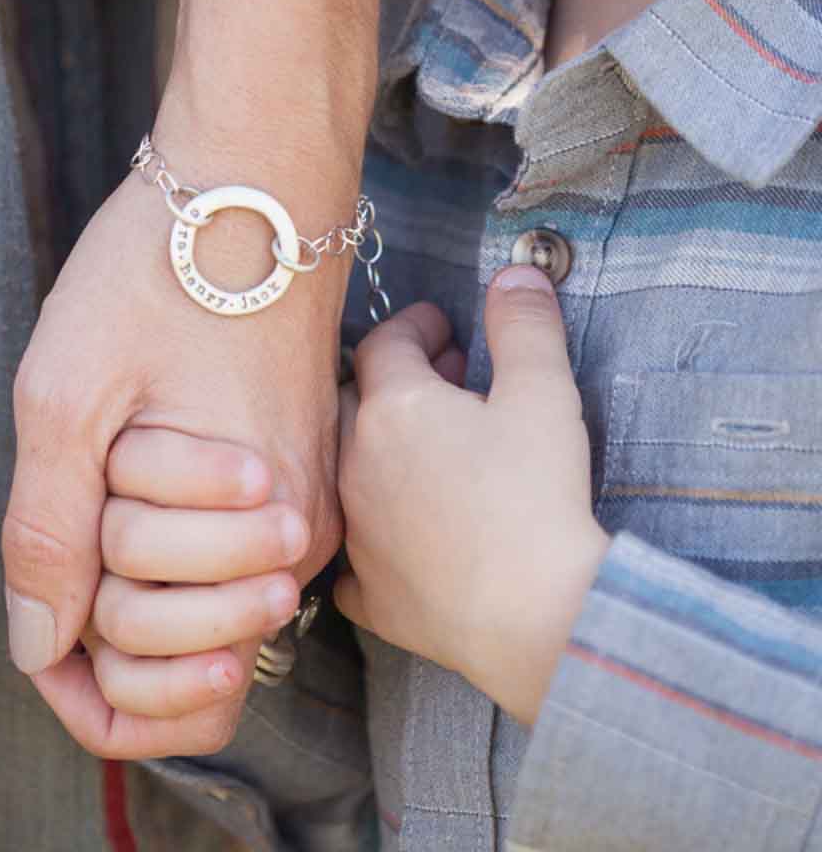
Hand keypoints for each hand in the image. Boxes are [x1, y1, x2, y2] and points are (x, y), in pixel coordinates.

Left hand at [5, 161, 346, 758]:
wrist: (254, 180)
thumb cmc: (163, 269)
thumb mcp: (67, 394)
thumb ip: (47, 534)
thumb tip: (40, 645)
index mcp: (256, 536)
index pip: (168, 694)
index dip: (82, 685)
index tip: (44, 616)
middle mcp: (294, 541)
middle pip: (170, 655)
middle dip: (103, 590)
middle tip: (105, 477)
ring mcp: (298, 508)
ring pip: (191, 604)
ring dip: (132, 552)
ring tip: (131, 451)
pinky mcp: (294, 474)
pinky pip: (216, 554)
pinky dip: (160, 527)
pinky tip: (146, 453)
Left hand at [334, 267, 609, 726]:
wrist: (535, 616)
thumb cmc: (537, 498)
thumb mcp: (544, 393)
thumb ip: (525, 325)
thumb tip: (516, 273)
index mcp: (392, 408)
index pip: (386, 343)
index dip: (416, 327)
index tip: (444, 328)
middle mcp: (354, 464)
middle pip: (352, 401)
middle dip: (393, 383)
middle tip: (445, 384)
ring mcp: (355, 532)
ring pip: (346, 473)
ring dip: (380, 453)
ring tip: (431, 453)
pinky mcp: (368, 594)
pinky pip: (354, 558)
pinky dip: (373, 541)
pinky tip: (400, 540)